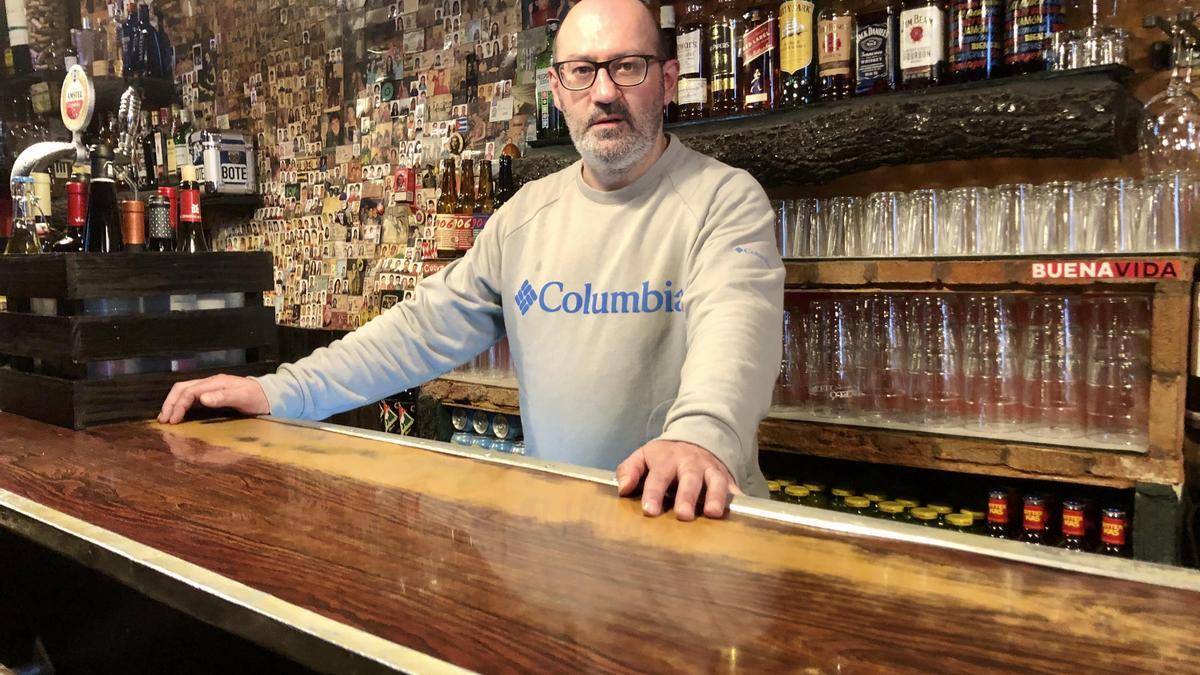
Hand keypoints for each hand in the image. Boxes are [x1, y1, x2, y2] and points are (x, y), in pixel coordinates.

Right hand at [157, 375, 269, 424]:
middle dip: (170, 403)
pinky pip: (191, 396)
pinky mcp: (212, 393)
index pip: (189, 391)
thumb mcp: (243, 398)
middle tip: (163, 420)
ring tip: (165, 418)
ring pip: (184, 391)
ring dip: (173, 403)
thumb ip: (224, 397)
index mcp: (215, 383)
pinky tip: (178, 414)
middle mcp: (210, 383)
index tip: (173, 421)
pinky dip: (181, 404)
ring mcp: (211, 387)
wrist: (269, 395)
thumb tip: (202, 399)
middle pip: (182, 388)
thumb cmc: (257, 397)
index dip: (178, 405)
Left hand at [616, 440, 742, 520]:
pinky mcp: (726, 477)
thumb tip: (623, 489)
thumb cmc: (664, 457)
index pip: (658, 477)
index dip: (653, 493)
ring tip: (713, 514)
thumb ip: (629, 470)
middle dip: (687, 497)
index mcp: (666, 460)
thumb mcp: (643, 456)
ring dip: (715, 497)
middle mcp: (690, 464)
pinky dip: (737, 498)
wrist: (695, 438)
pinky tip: (740, 511)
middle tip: (683, 515)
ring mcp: (710, 469)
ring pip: (715, 481)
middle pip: (689, 479)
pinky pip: (733, 487)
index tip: (650, 510)